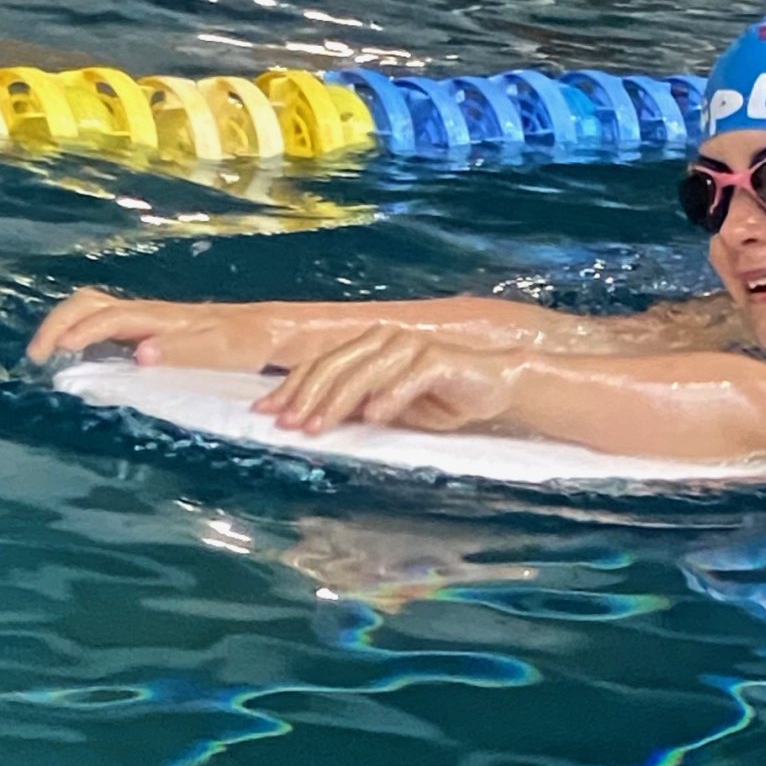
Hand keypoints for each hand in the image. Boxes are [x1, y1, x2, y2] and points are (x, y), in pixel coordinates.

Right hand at [30, 289, 279, 371]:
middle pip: (90, 305)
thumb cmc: (254, 342)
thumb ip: (185, 352)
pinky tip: (83, 354)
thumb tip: (140, 354)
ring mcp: (152, 320)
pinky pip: (109, 322)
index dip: (77, 332)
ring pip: (96, 309)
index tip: (56, 352)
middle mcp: (151, 314)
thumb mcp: (226, 350)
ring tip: (52, 353)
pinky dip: (86, 331)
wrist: (275, 330)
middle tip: (40, 355)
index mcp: (162, 317)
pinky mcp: (157, 329)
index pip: (107, 317)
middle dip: (59, 324)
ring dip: (68, 325)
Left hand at [255, 328, 518, 435]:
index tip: (267, 412)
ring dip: (337, 402)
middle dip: (306, 398)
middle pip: (334, 367)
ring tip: (318, 426)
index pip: (321, 365)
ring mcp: (411, 346)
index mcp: (369, 346)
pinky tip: (371, 417)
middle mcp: (385, 339)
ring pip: (363, 373)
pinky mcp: (437, 359)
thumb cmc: (444, 397)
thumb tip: (315, 419)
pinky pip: (406, 379)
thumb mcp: (392, 407)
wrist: (498, 384)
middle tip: (287, 425)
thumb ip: (358, 406)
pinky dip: (388, 398)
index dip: (291, 388)